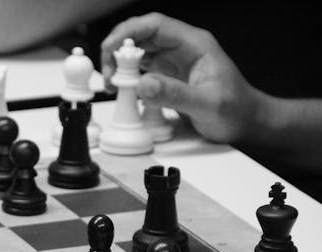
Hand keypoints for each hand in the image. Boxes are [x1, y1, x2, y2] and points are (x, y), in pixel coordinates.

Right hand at [101, 13, 260, 143]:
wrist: (246, 122)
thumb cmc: (236, 110)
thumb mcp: (206, 105)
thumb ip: (174, 95)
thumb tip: (144, 85)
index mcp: (194, 44)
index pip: (155, 25)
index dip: (129, 32)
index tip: (110, 48)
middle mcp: (181, 49)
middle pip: (141, 36)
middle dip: (118, 50)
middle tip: (108, 73)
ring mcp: (173, 62)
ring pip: (138, 52)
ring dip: (120, 64)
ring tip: (112, 83)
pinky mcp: (167, 77)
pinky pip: (141, 69)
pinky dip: (128, 77)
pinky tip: (122, 88)